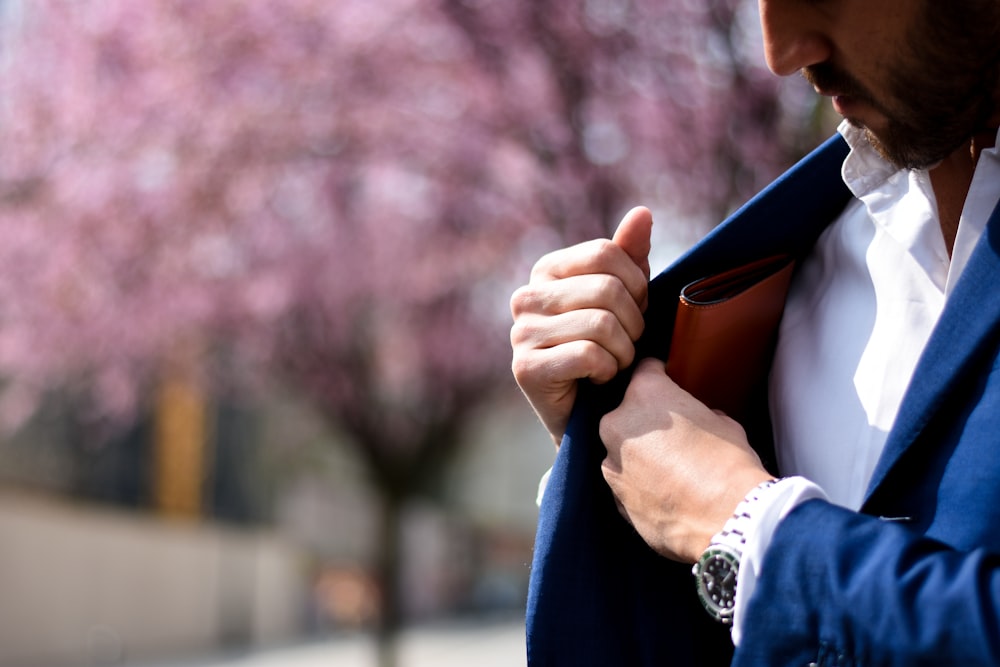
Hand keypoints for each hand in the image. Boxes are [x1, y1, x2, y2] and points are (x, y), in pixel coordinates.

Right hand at [510, 206, 651, 444]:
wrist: (589, 414)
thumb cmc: (608, 349)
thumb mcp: (624, 298)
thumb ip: (629, 256)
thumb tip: (643, 213)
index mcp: (547, 269)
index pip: (606, 253)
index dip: (637, 284)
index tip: (636, 311)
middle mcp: (526, 296)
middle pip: (607, 289)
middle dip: (634, 323)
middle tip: (628, 344)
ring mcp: (521, 332)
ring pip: (602, 324)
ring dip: (624, 351)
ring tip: (614, 363)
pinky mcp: (525, 368)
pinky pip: (589, 355)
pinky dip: (607, 371)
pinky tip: (597, 379)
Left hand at [599, 358, 772, 562]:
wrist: (727, 519)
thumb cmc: (729, 465)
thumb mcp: (724, 424)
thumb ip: (701, 413)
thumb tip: (702, 418)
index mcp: (645, 395)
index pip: (646, 370)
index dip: (660, 376)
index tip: (668, 383)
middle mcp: (618, 424)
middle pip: (627, 413)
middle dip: (646, 421)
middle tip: (674, 436)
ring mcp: (612, 463)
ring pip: (622, 450)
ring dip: (640, 456)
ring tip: (672, 471)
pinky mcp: (614, 497)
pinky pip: (625, 483)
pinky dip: (640, 486)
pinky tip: (667, 494)